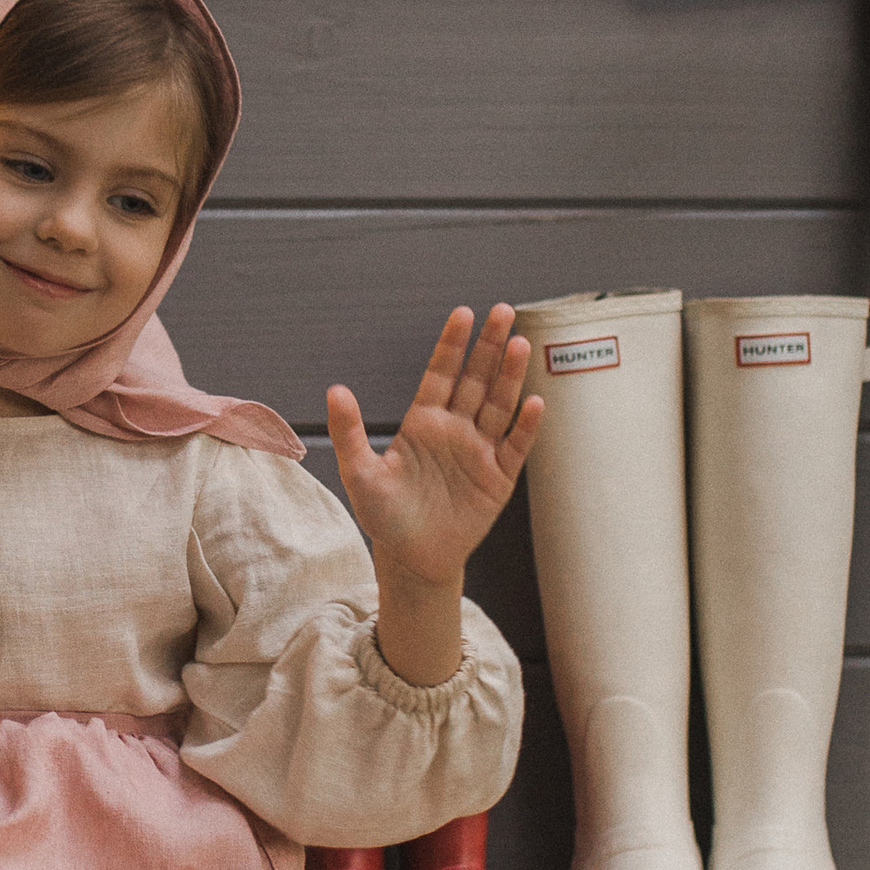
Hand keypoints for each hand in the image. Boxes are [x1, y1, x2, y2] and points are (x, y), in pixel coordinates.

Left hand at [328, 305, 541, 592]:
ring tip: (518, 344)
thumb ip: (349, 431)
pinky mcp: (498, 478)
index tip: (463, 314)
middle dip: (489, 346)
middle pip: (475, 380)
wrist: (412, 559)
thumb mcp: (359, 472)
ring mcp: (479, 451)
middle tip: (502, 310)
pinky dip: (526, 426)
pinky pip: (516, 447)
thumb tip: (335, 390)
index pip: (441, 374)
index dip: (452, 345)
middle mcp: (454, 429)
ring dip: (508, 376)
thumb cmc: (384, 515)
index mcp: (423, 422)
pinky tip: (534, 402)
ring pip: (498, 406)